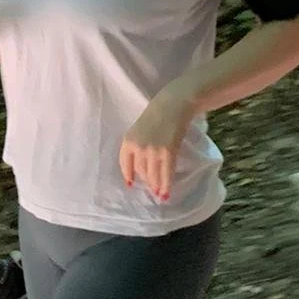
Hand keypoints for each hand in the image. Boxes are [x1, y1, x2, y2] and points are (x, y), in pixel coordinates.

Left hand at [119, 84, 196, 200]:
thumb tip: (141, 165)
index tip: (131, 184)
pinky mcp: (168, 152)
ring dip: (156, 186)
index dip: (128, 175)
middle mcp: (138, 148)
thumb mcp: (139, 129)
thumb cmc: (157, 114)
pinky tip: (166, 193)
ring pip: (152, 175)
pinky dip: (166, 185)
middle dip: (146, 181)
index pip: (125, 164)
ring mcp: (153, 151)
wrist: (173, 104)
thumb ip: (137, 144)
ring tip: (159, 193)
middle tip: (152, 188)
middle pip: (140, 171)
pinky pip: (166, 174)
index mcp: (128, 141)